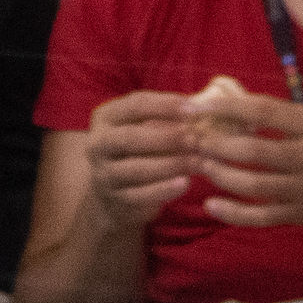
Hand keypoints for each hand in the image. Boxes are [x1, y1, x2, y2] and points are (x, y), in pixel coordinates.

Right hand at [78, 91, 205, 232]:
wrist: (113, 189)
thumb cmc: (138, 148)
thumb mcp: (142, 126)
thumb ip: (165, 116)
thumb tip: (203, 104)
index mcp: (106, 117)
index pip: (134, 105)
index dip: (165, 105)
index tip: (195, 109)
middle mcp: (98, 143)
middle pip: (130, 137)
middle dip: (166, 137)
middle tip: (196, 138)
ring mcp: (104, 172)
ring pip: (136, 168)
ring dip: (170, 165)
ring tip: (198, 162)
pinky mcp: (115, 198)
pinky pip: (140, 195)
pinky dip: (163, 189)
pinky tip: (185, 183)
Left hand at [185, 90, 302, 234]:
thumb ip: (292, 116)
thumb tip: (241, 104)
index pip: (264, 112)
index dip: (225, 108)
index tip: (193, 106)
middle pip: (253, 151)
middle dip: (215, 145)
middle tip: (191, 138)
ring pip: (253, 185)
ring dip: (220, 174)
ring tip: (199, 163)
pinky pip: (262, 217)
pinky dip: (234, 213)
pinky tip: (212, 204)